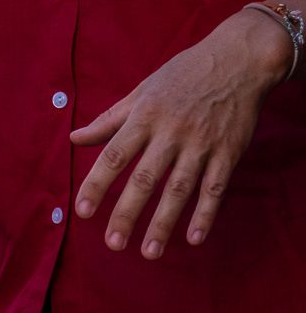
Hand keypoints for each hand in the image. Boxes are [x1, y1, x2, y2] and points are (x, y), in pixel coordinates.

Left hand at [71, 10, 287, 258]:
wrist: (238, 60)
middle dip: (128, 213)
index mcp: (143, 117)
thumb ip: (108, 120)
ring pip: (180, 189)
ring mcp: (201, 144)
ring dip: (164, 223)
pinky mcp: (229, 152)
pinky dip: (205, 214)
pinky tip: (194, 238)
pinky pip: (215, 188)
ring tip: (149, 252)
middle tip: (113, 244)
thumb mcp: (141, 92)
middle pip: (145, 179)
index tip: (82, 211)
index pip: (113, 155)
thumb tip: (73, 139)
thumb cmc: (182, 76)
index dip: (97, 184)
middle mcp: (170, 133)